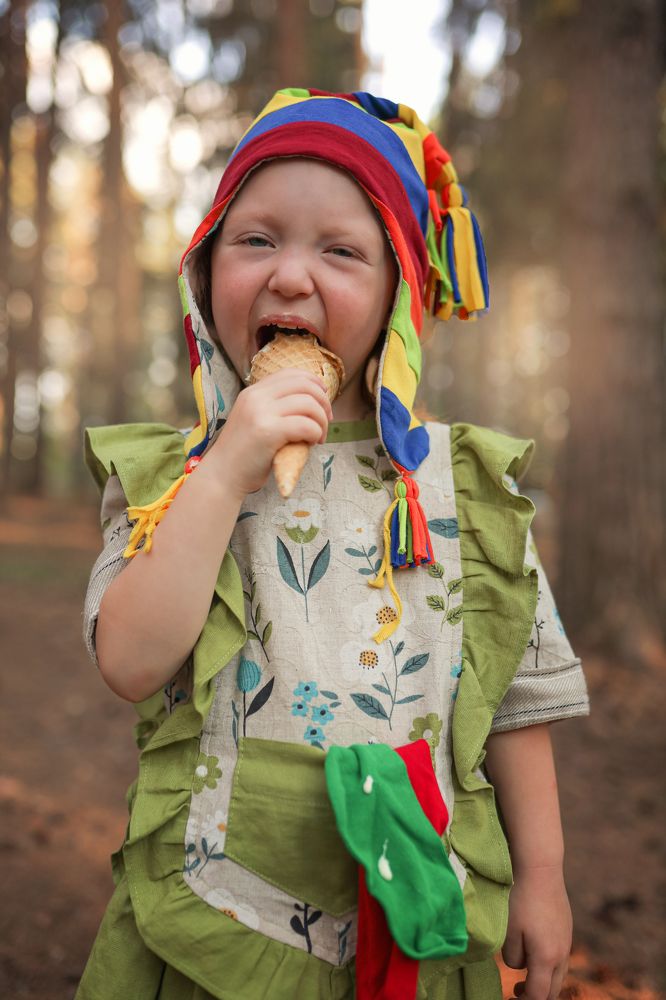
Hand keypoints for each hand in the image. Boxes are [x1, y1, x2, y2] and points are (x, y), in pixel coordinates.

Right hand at [206, 368, 332, 496]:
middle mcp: (256, 397)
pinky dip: (316, 433)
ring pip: (309, 403)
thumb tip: (312, 405)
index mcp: (253, 392)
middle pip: (304, 385)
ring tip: (319, 436)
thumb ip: (275, 409)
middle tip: (326, 421)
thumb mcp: (255, 421)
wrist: (222, 476)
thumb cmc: (243, 454)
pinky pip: (306, 425)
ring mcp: (261, 413)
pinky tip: (312, 443)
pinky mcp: (268, 432)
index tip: (322, 402)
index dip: (314, 384)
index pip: (291, 373)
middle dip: (324, 402)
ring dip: (322, 420)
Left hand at [503, 864, 571, 999]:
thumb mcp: (509, 931)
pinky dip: (549, 964)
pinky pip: (560, 957)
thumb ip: (513, 957)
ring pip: (559, 974)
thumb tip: (520, 966)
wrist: (540, 869)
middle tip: (516, 991)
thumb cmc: (519, 899)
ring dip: (544, 980)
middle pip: (553, 990)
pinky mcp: (566, 928)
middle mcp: (562, 953)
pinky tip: (534, 950)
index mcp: (546, 958)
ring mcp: (566, 940)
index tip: (510, 998)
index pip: (539, 995)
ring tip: (524, 974)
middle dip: (536, 995)